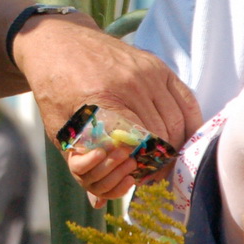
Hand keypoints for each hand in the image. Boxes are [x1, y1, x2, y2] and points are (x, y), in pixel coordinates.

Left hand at [13, 17, 199, 202]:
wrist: (58, 42)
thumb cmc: (55, 88)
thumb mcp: (60, 129)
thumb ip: (81, 164)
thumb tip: (98, 201)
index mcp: (104, 99)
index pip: (140, 145)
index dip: (144, 168)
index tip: (139, 179)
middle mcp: (131, 84)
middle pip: (162, 137)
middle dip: (159, 161)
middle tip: (150, 174)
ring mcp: (148, 72)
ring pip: (176, 122)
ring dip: (174, 146)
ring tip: (160, 160)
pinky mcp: (158, 66)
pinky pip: (186, 102)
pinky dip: (188, 125)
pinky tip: (180, 140)